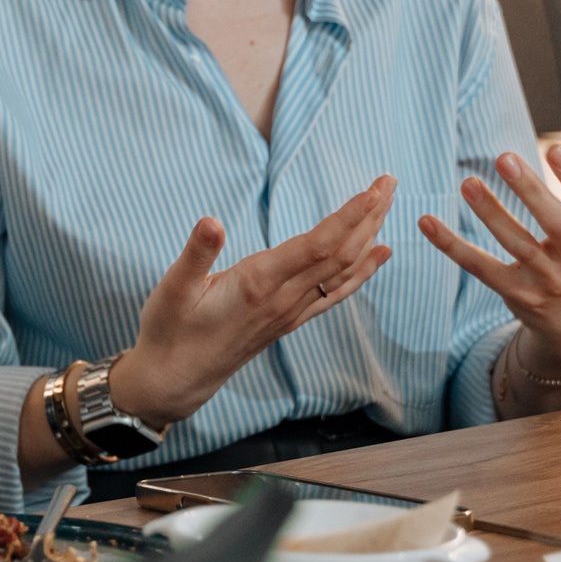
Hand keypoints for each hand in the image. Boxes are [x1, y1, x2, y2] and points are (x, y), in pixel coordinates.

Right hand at [109, 179, 395, 430]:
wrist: (175, 379)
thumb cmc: (170, 331)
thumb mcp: (173, 289)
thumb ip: (196, 255)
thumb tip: (212, 222)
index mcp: (258, 284)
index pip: (315, 246)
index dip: (346, 218)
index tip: (371, 191)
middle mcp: (283, 298)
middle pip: (340, 254)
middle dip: (368, 216)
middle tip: (390, 182)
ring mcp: (290, 312)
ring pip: (343, 271)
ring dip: (369, 237)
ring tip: (389, 206)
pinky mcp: (288, 319)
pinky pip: (335, 293)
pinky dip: (363, 271)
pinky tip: (380, 254)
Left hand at [420, 133, 560, 374]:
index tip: (554, 149)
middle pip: (554, 225)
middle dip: (530, 192)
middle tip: (503, 157)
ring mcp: (546, 280)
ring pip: (516, 245)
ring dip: (490, 214)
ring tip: (466, 183)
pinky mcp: (516, 294)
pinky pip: (480, 268)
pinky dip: (452, 246)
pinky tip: (426, 222)